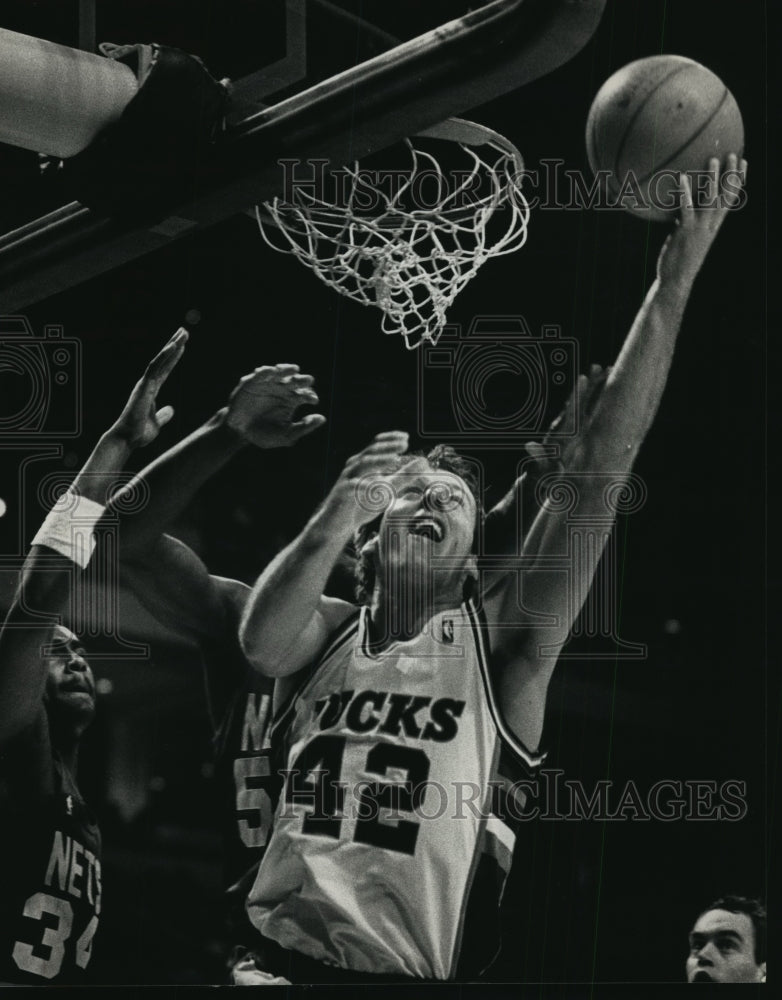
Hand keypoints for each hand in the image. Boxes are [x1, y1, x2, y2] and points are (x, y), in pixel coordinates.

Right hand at [110, 328, 186, 447]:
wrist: (127, 440)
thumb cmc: (139, 433)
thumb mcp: (157, 422)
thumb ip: (164, 414)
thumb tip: (171, 409)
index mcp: (151, 390)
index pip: (165, 369)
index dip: (174, 357)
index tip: (182, 345)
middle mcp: (147, 383)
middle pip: (163, 360)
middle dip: (174, 345)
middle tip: (184, 331)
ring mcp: (144, 383)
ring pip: (159, 360)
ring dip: (171, 346)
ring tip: (182, 334)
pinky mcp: (143, 386)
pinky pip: (154, 368)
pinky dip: (163, 356)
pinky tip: (173, 347)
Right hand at [224, 364, 325, 447]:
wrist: (240, 433)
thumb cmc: (264, 434)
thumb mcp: (286, 435)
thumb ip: (303, 428)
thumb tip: (322, 418)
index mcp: (292, 399)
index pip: (306, 393)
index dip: (311, 395)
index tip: (313, 400)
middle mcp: (282, 389)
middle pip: (296, 380)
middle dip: (302, 379)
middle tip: (308, 380)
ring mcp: (267, 383)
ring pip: (280, 372)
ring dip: (287, 369)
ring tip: (294, 370)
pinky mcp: (252, 382)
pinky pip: (259, 374)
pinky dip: (265, 371)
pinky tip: (271, 371)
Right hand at [323, 431, 409, 532]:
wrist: (336, 523)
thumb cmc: (361, 503)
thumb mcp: (386, 489)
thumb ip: (403, 477)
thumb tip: (422, 462)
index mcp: (364, 463)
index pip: (377, 445)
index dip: (391, 439)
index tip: (406, 437)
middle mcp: (355, 467)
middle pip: (371, 451)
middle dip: (388, 446)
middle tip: (404, 444)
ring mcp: (347, 479)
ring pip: (362, 465)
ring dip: (379, 461)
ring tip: (394, 458)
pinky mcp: (342, 493)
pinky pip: (353, 487)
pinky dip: (365, 485)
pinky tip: (377, 486)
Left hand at [525, 363, 609, 473]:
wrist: (544, 473)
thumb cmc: (545, 472)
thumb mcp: (541, 466)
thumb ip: (538, 456)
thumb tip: (529, 447)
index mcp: (562, 431)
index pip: (571, 410)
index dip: (577, 394)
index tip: (583, 378)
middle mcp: (568, 424)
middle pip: (580, 400)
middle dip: (589, 384)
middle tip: (598, 366)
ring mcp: (575, 424)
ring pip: (587, 401)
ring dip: (597, 386)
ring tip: (607, 369)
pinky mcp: (581, 428)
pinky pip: (591, 409)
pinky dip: (600, 397)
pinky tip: (609, 386)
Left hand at [656, 153, 746, 288]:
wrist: (676, 281)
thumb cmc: (679, 260)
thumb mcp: (688, 238)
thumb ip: (688, 222)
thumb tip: (679, 209)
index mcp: (714, 226)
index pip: (731, 199)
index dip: (739, 180)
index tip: (744, 162)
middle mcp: (711, 225)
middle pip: (726, 195)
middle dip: (732, 174)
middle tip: (732, 154)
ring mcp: (700, 228)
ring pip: (711, 199)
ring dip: (713, 179)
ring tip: (713, 160)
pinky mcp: (686, 231)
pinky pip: (686, 208)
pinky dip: (685, 193)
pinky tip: (681, 178)